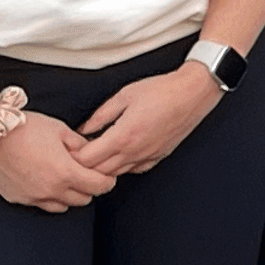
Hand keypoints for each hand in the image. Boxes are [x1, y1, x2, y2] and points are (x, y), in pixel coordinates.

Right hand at [0, 112, 118, 212]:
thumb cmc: (26, 127)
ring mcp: (33, 197)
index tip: (107, 173)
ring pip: (64, 206)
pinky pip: (42, 204)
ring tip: (67, 177)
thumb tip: (93, 152)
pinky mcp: (17, 198)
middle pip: (84, 199)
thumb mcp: (61, 130)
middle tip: (87, 173)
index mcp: (66, 172)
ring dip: (70, 194)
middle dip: (90, 187)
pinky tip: (47, 181)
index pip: (100, 186)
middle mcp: (51, 190)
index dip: (107, 179)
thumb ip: (81, 145)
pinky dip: (50, 197)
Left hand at [71, 67, 223, 175]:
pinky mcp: (159, 156)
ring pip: (116, 174)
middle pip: (99, 171)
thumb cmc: (161, 90)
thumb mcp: (124, 95)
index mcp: (123, 136)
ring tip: (97, 153)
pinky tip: (120, 154)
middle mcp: (135, 151)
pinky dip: (123, 166)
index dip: (74, 156)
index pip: (87, 159)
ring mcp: (148, 156)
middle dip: (85, 165)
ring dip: (104, 167)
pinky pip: (135, 169)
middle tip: (79, 151)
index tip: (70, 147)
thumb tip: (83, 129)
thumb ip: (100, 116)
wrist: (194, 92)